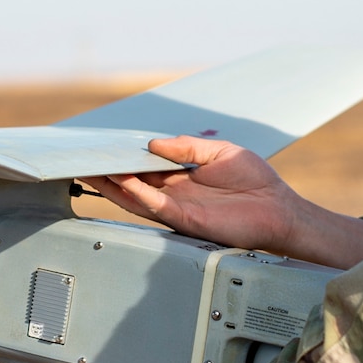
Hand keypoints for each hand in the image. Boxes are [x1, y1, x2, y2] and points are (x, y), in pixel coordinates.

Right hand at [82, 136, 302, 251]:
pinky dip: (139, 194)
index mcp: (180, 177)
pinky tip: (126, 181)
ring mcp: (178, 208)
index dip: (122, 158)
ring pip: (136, 198)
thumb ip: (187, 147)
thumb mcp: (219, 152)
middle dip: (107, 174)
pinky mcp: (187, 220)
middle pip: (132, 184)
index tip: (101, 148)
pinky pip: (157, 207)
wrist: (279, 209)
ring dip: (115, 186)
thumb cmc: (255, 181)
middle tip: (83, 161)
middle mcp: (174, 193)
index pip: (143, 167)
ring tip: (94, 170)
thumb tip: (153, 142)